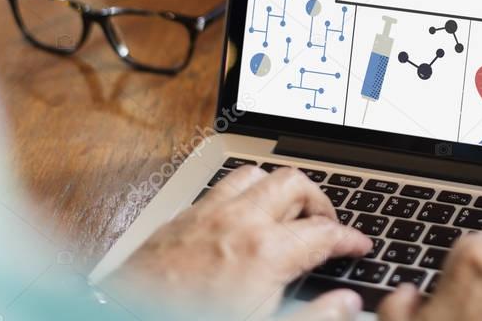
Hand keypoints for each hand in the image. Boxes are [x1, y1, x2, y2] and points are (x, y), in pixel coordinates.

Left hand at [111, 166, 371, 319]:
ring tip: (286, 214)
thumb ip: (313, 318)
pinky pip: (221, 187)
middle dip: (319, 201)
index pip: (324, 232)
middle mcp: (238, 222)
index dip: (350, 239)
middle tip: (326, 226)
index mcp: (264, 253)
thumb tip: (346, 305)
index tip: (358, 246)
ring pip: (257, 175)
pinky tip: (242, 219)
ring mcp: (206, 214)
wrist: (123, 319)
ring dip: (278, 190)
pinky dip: (243, 195)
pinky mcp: (180, 219)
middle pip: (295, 184)